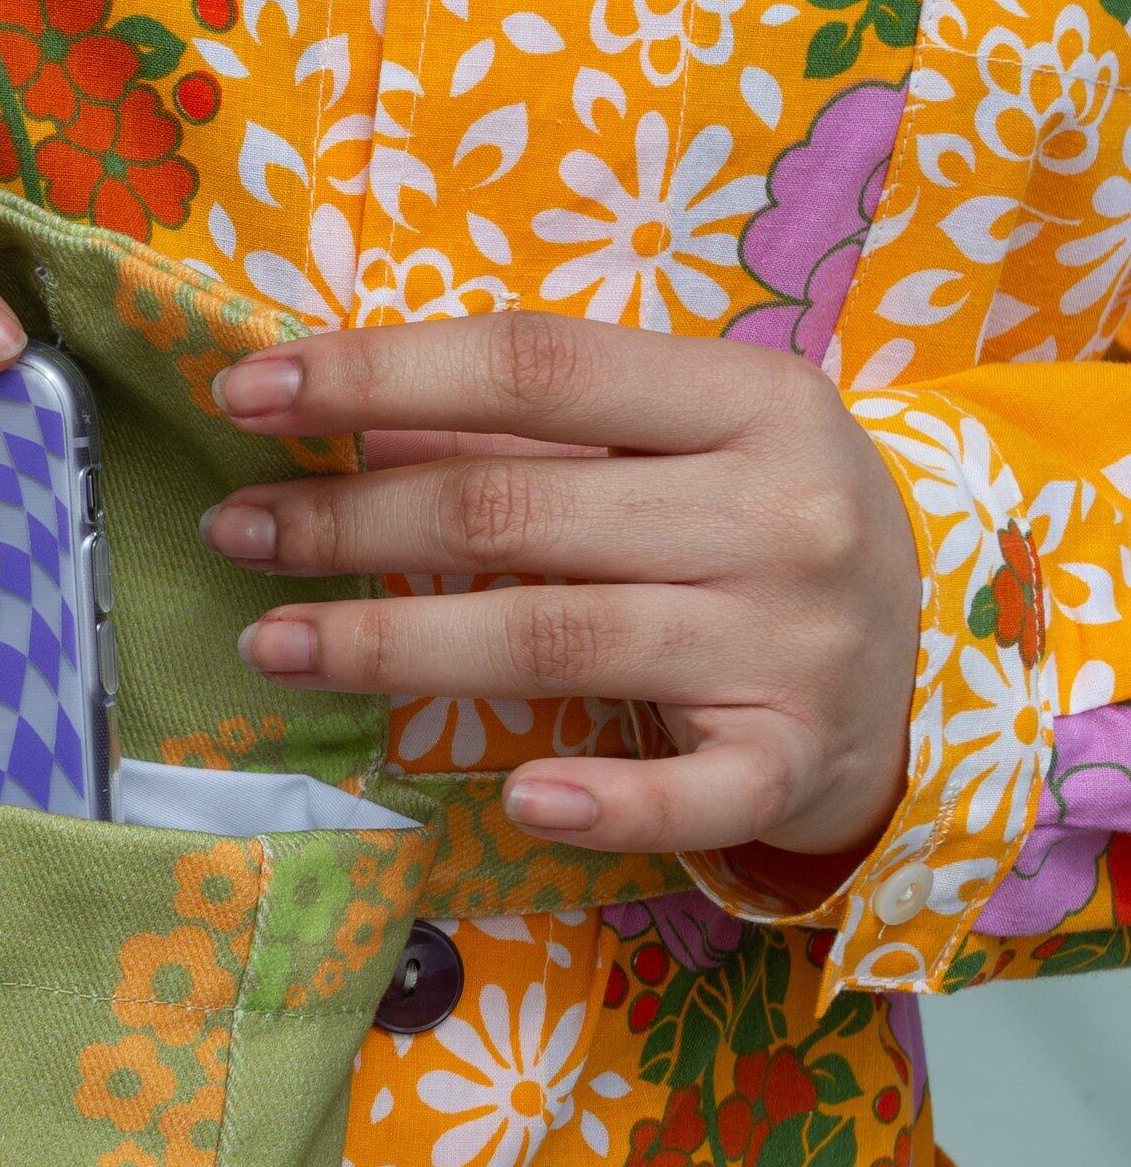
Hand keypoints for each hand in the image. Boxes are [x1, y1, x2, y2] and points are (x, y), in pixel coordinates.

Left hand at [203, 314, 921, 861]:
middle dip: (349, 520)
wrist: (932, 651)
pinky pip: (689, 794)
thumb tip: (346, 411)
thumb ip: (535, 428)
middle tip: (235, 532)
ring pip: (555, 641)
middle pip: (516, 510)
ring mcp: (790, 643)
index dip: (380, 372)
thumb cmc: (762, 521)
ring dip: (390, 644)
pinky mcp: (794, 761)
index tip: (251, 391)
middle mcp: (777, 512)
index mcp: (750, 397)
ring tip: (271, 643)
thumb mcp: (684, 440)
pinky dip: (605, 801)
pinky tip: (517, 795)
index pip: (535, 365)